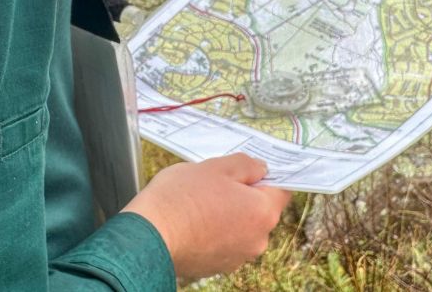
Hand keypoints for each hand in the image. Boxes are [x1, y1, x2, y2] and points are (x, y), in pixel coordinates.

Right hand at [122, 153, 291, 278]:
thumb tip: (260, 169)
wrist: (149, 235)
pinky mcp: (216, 266)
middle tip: (214, 181)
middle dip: (241, 194)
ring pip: (239, 226)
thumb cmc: (181, 198)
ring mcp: (237, 257)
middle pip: (258, 209)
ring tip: (196, 201)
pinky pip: (222, 241)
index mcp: (263, 212)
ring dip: (225, 213)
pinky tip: (190, 219)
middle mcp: (257, 240)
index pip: (281, 189)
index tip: (250, 168)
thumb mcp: (215, 166)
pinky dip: (212, 230)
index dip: (266, 175)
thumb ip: (245, 165)